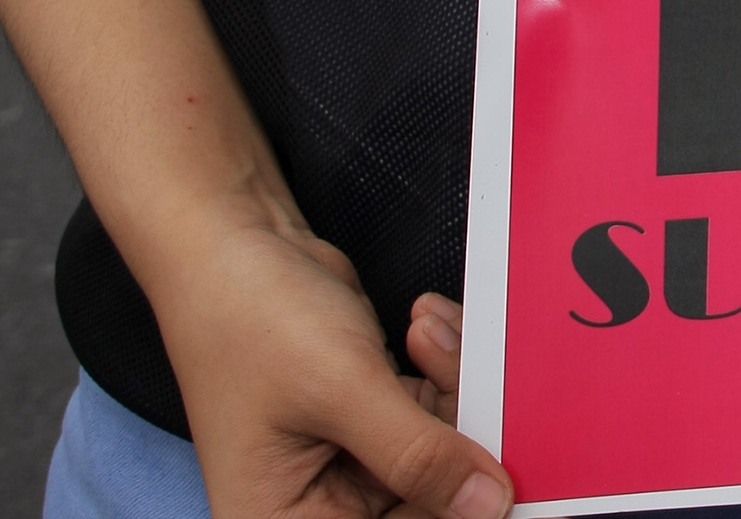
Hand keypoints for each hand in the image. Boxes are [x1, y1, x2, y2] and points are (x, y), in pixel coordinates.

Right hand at [152, 199, 507, 518]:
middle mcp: (314, 506)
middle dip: (460, 427)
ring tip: (427, 329)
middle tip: (461, 363)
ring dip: (453, 385)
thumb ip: (418, 454)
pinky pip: (431, 412)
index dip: (455, 501)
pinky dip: (441, 369)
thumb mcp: (342, 392)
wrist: (231, 246)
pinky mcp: (367, 418)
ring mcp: (344, 462)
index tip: (508, 459)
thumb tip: (489, 506)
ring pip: (441, 449)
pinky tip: (425, 324)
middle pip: (429, 495)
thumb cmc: (251, 321)